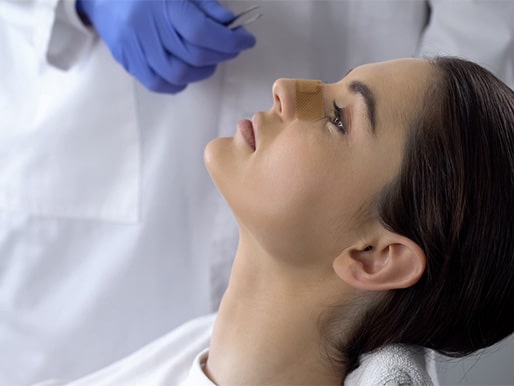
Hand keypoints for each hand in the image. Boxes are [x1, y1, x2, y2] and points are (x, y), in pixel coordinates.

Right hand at [76, 0, 255, 92]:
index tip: (246, 41)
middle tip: (230, 48)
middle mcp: (146, 28)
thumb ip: (206, 6)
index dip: (229, 40)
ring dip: (203, 71)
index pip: (202, 32)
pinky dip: (179, 81)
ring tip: (209, 59)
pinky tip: (187, 70)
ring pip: (178, 74)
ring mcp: (135, 48)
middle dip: (220, 54)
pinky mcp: (128, 61)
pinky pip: (159, 83)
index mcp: (162, 5)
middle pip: (193, 55)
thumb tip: (229, 25)